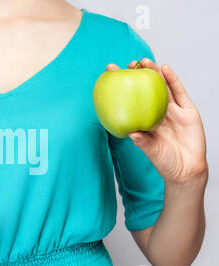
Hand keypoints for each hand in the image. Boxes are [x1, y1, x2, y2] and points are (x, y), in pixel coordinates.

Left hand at [106, 59, 207, 184]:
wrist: (187, 170)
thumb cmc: (165, 161)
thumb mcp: (150, 150)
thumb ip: (142, 141)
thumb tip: (130, 133)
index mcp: (146, 120)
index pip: (132, 100)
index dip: (122, 88)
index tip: (111, 77)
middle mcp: (158, 112)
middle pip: (147, 89)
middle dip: (139, 75)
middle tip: (129, 64)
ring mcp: (173, 110)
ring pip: (163, 87)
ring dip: (154, 73)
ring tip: (145, 61)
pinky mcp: (188, 111)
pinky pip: (179, 92)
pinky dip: (172, 80)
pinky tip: (165, 69)